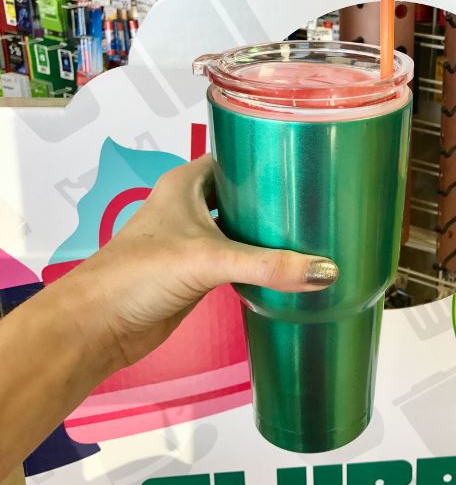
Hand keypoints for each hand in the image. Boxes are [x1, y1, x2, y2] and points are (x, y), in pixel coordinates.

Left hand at [61, 155, 337, 370]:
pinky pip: (238, 258)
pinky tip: (288, 264)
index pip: (236, 157)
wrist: (98, 326)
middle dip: (276, 197)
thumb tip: (327, 271)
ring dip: (269, 231)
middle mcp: (190, 206)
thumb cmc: (140, 274)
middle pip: (243, 193)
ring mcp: (194, 240)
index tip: (309, 162)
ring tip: (314, 229)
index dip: (269, 157)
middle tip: (321, 199)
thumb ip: (268, 265)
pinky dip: (260, 260)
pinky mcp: (198, 272)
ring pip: (241, 227)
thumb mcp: (209, 260)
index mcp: (187, 183)